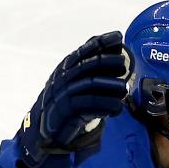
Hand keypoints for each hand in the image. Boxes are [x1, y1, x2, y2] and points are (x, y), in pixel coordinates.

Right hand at [17, 31, 127, 167]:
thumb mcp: (78, 85)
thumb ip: (94, 72)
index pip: (84, 51)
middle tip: (123, 63)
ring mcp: (63, 94)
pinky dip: (106, 106)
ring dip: (110, 86)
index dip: (101, 42)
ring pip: (89, 85)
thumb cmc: (66, 106)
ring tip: (124, 90)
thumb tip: (119, 55)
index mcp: (66, 68)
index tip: (118, 36)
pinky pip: (88, 106)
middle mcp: (63, 77)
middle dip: (107, 62)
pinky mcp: (66, 111)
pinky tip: (117, 108)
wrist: (44, 131)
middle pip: (87, 65)